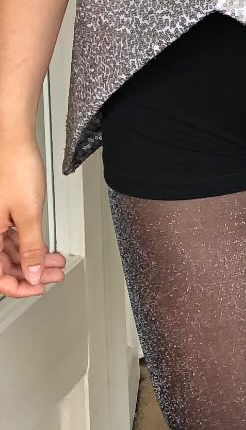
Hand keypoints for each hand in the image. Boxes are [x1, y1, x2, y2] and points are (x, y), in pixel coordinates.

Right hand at [0, 136, 66, 298]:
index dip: (19, 287)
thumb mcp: (28, 214)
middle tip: (53, 275)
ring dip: (35, 259)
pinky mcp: (3, 212)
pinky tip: (46, 248)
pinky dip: (32, 244)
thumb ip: (31, 247)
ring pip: (12, 251)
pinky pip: (14, 237)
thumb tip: (31, 273)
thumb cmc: (16, 168)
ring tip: (56, 263)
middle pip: (6, 265)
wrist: (15, 142)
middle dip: (32, 273)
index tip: (38, 287)